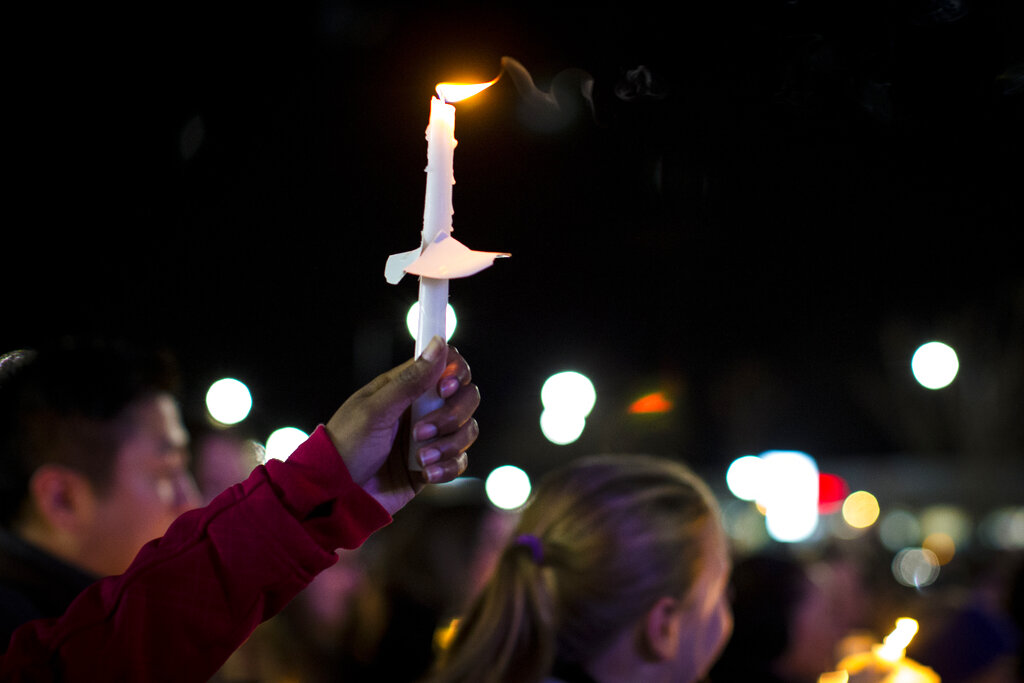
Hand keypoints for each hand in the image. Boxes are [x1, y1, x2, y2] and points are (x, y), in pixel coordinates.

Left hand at [324, 336, 479, 514]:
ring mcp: (429, 438)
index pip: (447, 365)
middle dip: (453, 414)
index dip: (456, 372)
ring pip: (467, 430)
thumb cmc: (347, 446)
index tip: (445, 387)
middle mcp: (422, 408)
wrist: (337, 495)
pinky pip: (459, 461)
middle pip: (466, 397)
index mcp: (405, 387)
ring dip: (449, 445)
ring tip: (421, 458)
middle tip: (421, 431)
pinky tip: (425, 474)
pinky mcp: (433, 465)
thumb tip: (439, 343)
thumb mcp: (375, 410)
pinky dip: (447, 468)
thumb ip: (410, 380)